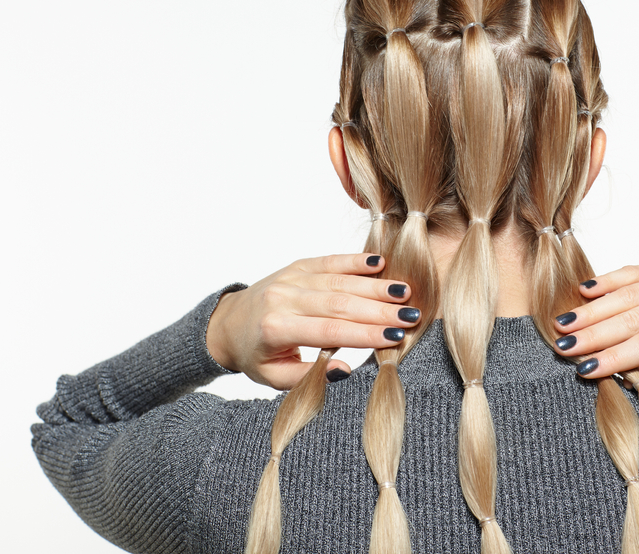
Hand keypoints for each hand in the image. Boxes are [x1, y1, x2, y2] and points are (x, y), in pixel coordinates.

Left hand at [206, 253, 419, 389]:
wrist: (228, 323)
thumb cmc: (255, 354)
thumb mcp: (274, 377)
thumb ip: (308, 376)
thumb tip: (344, 369)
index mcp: (276, 328)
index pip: (329, 331)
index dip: (365, 334)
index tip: (396, 337)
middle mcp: (283, 299)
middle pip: (340, 304)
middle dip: (379, 310)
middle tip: (411, 315)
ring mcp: (291, 278)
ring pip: (339, 281)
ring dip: (375, 287)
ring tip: (405, 292)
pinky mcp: (297, 266)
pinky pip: (330, 261)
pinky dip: (355, 262)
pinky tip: (380, 263)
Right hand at [552, 264, 638, 385]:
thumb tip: (625, 376)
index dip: (615, 358)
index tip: (585, 370)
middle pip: (632, 319)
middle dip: (593, 334)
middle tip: (562, 347)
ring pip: (628, 294)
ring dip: (592, 310)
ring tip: (563, 323)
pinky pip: (634, 272)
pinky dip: (607, 281)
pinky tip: (583, 290)